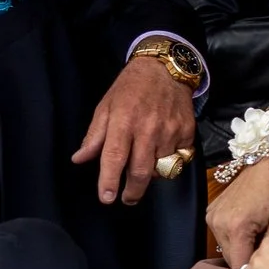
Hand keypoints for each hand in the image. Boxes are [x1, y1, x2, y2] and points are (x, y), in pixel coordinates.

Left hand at [73, 51, 196, 203]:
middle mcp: (148, 129)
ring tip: (144, 165)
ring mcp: (170, 131)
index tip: (107, 197)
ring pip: (161, 167)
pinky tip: (162, 151)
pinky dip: (169, 160)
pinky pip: (178, 157)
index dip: (109, 181)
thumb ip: (94, 136)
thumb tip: (79, 159)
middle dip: (133, 191)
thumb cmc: (130, 88)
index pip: (114, 158)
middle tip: (127, 199)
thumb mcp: (105, 107)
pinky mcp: (187, 132)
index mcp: (123, 122)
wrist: (166, 69)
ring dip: (150, 173)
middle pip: (141, 171)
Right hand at [206, 158, 268, 268]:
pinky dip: (232, 236)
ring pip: (224, 246)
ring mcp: (212, 216)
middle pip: (230, 257)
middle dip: (245, 259)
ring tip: (256, 238)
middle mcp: (219, 223)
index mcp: (236, 228)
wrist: (268, 164)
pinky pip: (220, 233)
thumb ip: (268, 246)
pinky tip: (247, 229)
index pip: (238, 264)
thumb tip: (264, 265)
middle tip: (263, 253)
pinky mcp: (211, 211)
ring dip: (238, 247)